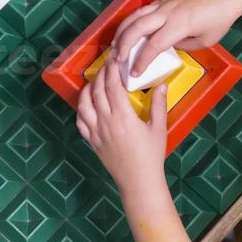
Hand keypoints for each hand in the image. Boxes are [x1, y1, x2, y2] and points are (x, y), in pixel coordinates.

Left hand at [76, 55, 167, 194]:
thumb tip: (161, 85)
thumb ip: (158, 105)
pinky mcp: (91, 141)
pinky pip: (80, 121)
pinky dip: (81, 108)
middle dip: (101, 75)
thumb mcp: (158, 128)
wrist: (138, 181)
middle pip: (97, 91)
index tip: (114, 60)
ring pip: (84, 104)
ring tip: (95, 81)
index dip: (112, 70)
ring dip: (88, 89)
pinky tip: (87, 103)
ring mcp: (96, 132)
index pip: (113, 86)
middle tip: (106, 65)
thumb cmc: (151, 156)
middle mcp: (106, 122)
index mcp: (123, 117)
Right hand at [112, 0, 241, 77]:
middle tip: (116, 61)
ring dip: (122, 31)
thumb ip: (184, 45)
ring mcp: (165, 3)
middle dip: (123, 45)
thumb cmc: (220, 17)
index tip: (135, 73)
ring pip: (135, 15)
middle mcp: (168, 12)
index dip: (142, 61)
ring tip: (114, 47)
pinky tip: (127, 31)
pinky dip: (131, 21)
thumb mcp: (206, 40)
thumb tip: (169, 46)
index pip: (154, 45)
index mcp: (180, 25)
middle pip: (137, 28)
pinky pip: (143, 10)